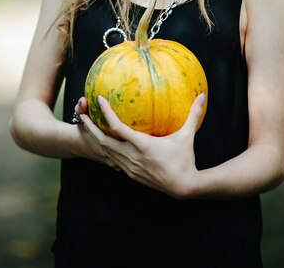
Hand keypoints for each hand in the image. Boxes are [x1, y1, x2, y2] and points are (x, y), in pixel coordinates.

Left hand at [79, 93, 205, 197]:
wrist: (183, 187)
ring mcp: (130, 167)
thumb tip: (202, 95)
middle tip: (81, 114)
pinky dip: (105, 151)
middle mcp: (132, 157)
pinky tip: (102, 143)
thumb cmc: (185, 159)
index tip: (99, 100)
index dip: (106, 113)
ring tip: (86, 127)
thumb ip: (193, 114)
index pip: (117, 127)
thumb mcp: (187, 135)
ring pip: (105, 153)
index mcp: (142, 145)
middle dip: (90, 128)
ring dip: (95, 139)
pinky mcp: (131, 174)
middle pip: (103, 141)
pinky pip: (113, 161)